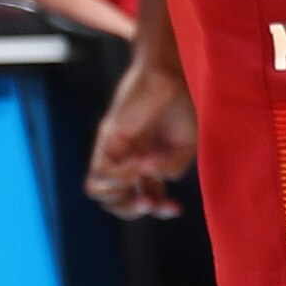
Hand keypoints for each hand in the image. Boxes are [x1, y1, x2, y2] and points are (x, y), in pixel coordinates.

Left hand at [86, 37, 197, 217]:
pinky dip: (120, 178)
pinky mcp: (106, 142)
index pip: (147, 197)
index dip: (160, 210)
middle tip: (154, 202)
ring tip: (143, 186)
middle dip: (137, 210)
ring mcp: (115, 153)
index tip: (177, 208)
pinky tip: (138, 166)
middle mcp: (129, 161)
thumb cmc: (180, 106)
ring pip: (103, 195)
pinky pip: (100, 175)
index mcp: (151, 164)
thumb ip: (170, 170)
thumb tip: (148, 178)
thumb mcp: (185, 146)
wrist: (170, 75)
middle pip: (121, 202)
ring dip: (124, 199)